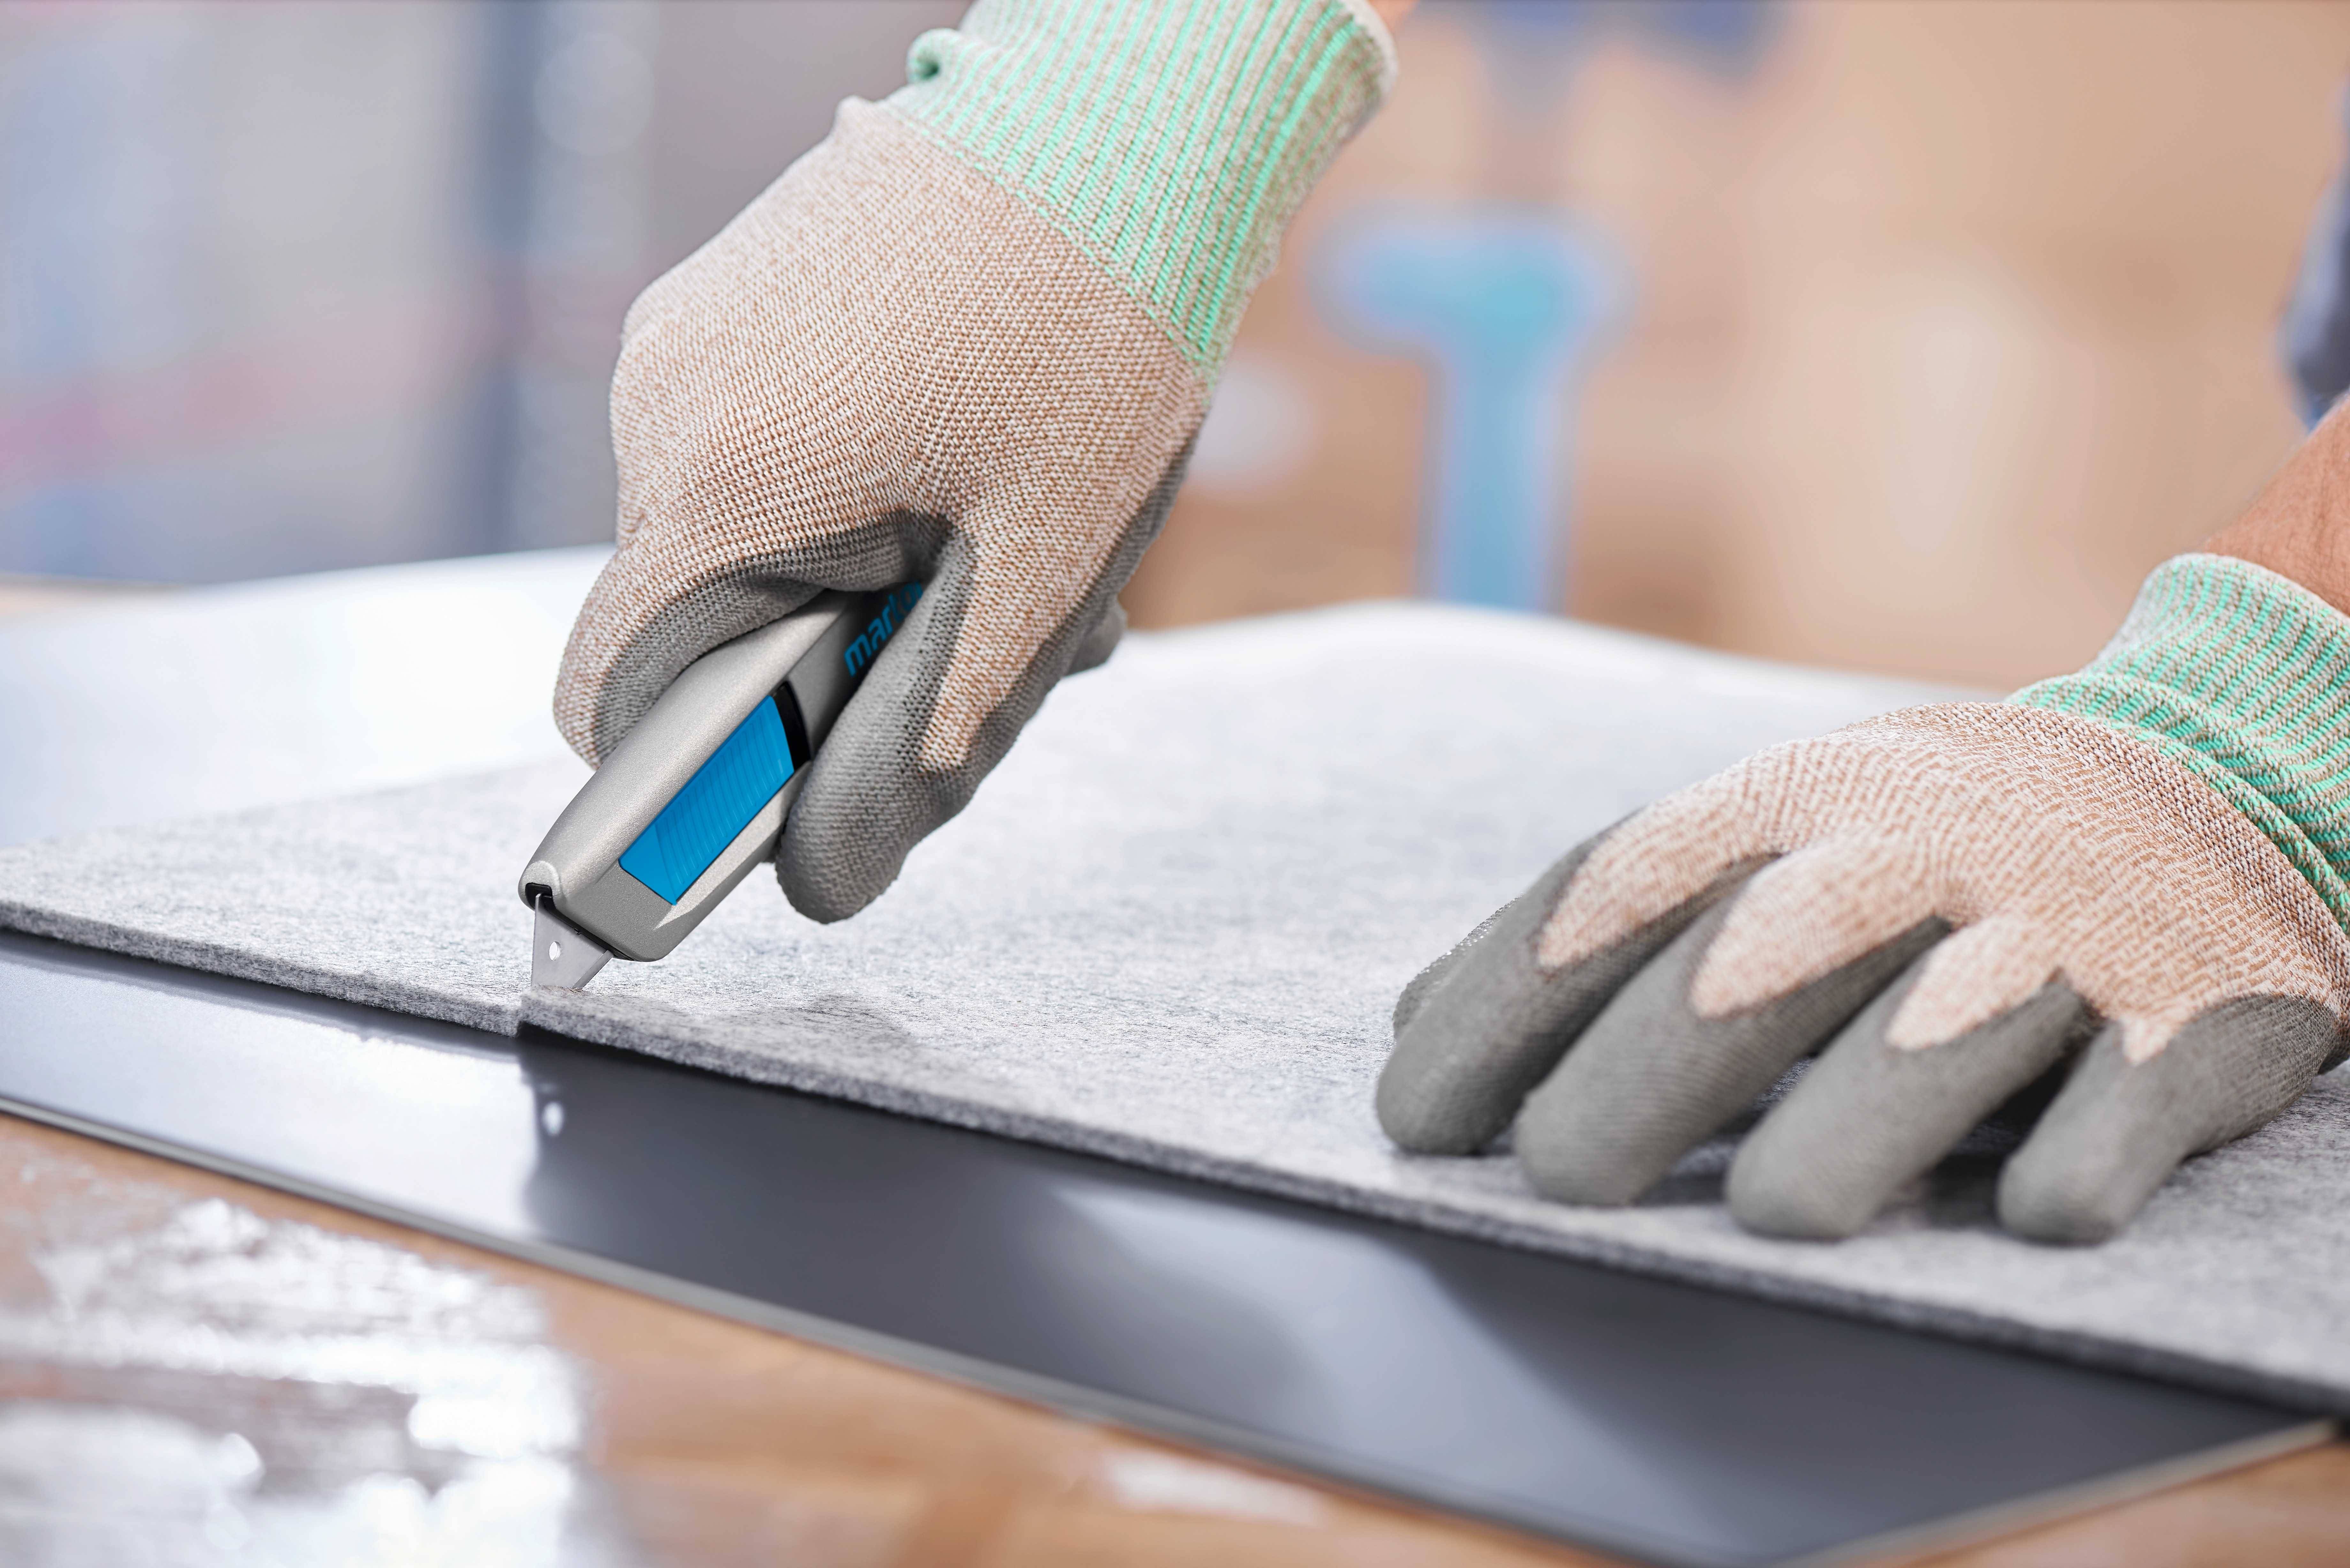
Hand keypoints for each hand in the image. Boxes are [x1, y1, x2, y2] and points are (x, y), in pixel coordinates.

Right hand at [553, 0, 1391, 919]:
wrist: (1121, 116)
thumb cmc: (1096, 331)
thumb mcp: (1033, 571)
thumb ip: (925, 734)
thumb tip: (827, 875)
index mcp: (721, 484)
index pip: (615, 707)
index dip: (694, 785)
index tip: (806, 788)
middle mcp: (664, 407)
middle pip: (704, 627)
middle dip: (837, 662)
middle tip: (991, 611)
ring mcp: (688, 341)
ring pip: (746, 540)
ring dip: (866, 572)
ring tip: (1002, 512)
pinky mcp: (727, 303)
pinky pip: (760, 453)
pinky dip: (856, 491)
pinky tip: (969, 444)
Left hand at [1379, 554, 2349, 1242]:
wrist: (2211, 763)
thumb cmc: (1923, 837)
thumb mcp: (1761, 830)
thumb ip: (1600, 924)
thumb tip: (1414, 1024)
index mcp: (1791, 809)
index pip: (1608, 900)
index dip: (1500, 1009)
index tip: (1413, 1119)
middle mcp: (1915, 854)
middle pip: (1750, 968)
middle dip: (1639, 1077)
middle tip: (1554, 1182)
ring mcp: (2063, 927)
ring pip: (1940, 1029)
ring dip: (1854, 1123)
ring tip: (1771, 1214)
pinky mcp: (2198, 1006)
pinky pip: (2136, 1091)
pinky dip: (2086, 1156)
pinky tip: (2038, 1217)